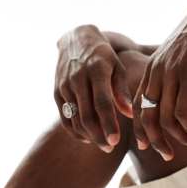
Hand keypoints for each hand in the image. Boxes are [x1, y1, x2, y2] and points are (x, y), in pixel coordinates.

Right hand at [55, 25, 132, 150]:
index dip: (109, 124)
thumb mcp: (117, 66)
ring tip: (102, 144)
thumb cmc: (103, 56)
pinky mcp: (56, 92)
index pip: (102, 103)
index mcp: (97, 70)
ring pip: (75, 120)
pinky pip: (65, 119)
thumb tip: (129, 114)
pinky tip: (88, 137)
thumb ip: (122, 90)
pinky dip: (76, 132)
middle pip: (87, 116)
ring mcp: (65, 86)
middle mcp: (78, 78)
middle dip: (98, 136)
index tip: (115, 141)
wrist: (76, 39)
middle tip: (110, 148)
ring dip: (88, 136)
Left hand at [133, 0, 186, 159]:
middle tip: (168, 156)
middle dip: (156, 142)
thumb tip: (171, 102)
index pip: (137, 107)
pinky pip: (183, 112)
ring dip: (181, 137)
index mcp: (151, 71)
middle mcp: (157, 74)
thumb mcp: (178, 58)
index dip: (140, 130)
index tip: (146, 146)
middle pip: (147, 118)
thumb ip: (170, 78)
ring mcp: (172, 75)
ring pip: (166, 119)